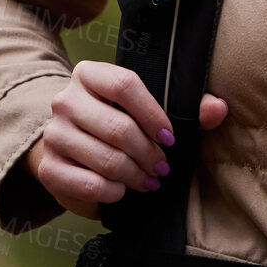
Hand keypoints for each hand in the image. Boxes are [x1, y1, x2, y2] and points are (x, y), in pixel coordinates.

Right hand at [25, 60, 229, 220]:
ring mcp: (54, 134)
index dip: (153, 114)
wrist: (71, 147)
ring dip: (135, 175)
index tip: (170, 138)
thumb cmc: (119, 123)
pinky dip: (113, 192)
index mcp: (89, 74)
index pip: (124, 85)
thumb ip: (189, 107)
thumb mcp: (150, 110)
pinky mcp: (49, 168)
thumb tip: (218, 108)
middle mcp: (65, 100)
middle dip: (149, 154)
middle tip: (162, 168)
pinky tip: (122, 191)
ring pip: (106, 159)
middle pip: (118, 127)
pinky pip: (89, 184)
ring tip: (148, 180)